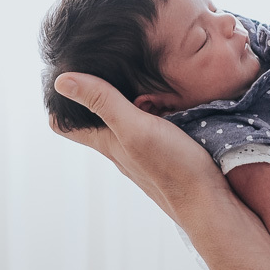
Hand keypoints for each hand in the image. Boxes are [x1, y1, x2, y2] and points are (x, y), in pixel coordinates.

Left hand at [49, 72, 225, 222]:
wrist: (210, 201)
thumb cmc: (172, 168)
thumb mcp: (135, 127)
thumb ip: (103, 102)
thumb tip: (60, 81)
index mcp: (106, 142)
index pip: (65, 126)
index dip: (59, 104)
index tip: (66, 78)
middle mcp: (119, 148)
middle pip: (96, 118)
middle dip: (97, 92)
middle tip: (109, 67)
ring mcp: (143, 151)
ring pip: (126, 119)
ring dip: (130, 99)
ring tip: (142, 76)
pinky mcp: (165, 151)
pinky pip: (151, 124)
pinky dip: (154, 108)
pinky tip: (167, 98)